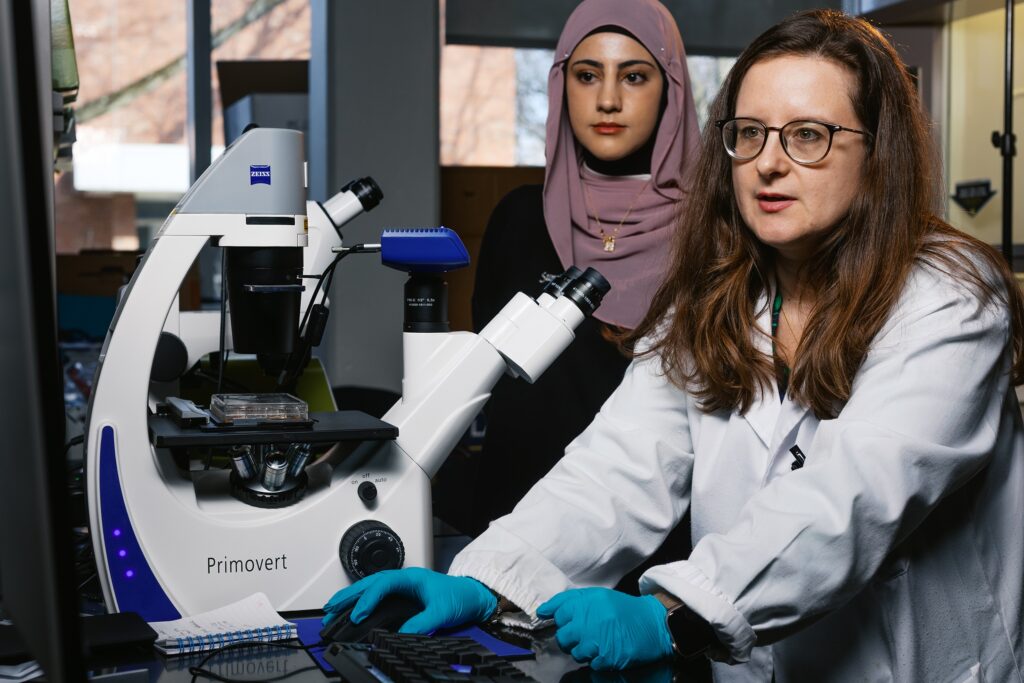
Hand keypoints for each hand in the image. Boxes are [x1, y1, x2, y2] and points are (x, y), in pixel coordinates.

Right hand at [321, 567, 496, 633]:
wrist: (473, 596)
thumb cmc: (460, 596)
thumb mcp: (443, 611)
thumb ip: (423, 622)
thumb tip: (404, 634)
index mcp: (411, 577)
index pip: (382, 584)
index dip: (367, 599)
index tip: (358, 615)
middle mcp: (403, 580)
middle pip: (369, 583)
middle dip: (348, 596)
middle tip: (329, 609)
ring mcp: (401, 587)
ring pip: (370, 589)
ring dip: (350, 598)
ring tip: (331, 609)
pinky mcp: (402, 596)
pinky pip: (376, 596)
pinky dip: (361, 602)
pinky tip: (352, 610)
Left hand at [537, 588, 673, 670]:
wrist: (653, 624)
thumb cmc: (624, 610)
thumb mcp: (597, 596)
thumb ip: (568, 601)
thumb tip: (542, 611)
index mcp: (585, 602)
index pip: (558, 613)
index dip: (564, 619)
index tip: (571, 621)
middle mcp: (588, 621)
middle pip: (562, 637)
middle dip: (571, 638)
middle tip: (586, 634)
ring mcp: (597, 641)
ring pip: (574, 653)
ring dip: (585, 650)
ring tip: (600, 641)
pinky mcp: (606, 658)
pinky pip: (590, 664)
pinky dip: (598, 660)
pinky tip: (609, 649)